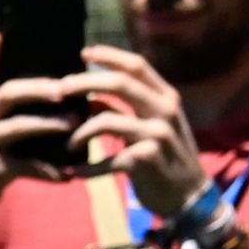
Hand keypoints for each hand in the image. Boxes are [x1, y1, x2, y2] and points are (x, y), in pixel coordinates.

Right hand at [0, 32, 93, 217]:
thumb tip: (63, 96)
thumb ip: (16, 115)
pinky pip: (24, 167)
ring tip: (74, 124)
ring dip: (47, 125)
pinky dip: (48, 171)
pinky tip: (67, 174)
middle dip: (39, 89)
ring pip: (15, 128)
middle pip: (6, 95)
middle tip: (65, 89)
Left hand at [64, 43, 207, 221]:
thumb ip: (124, 109)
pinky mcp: (147, 160)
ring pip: (106, 120)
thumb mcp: (149, 126)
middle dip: (84, 82)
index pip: (137, 65)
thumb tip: (89, 95)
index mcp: (166, 97)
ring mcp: (158, 134)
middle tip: (59, 90)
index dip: (109, 56)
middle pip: (119, 83)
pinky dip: (88, 168)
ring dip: (79, 133)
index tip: (84, 52)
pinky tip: (76, 173)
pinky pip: (107, 158)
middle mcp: (164, 110)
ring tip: (69, 146)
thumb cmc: (164, 157)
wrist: (189, 196)